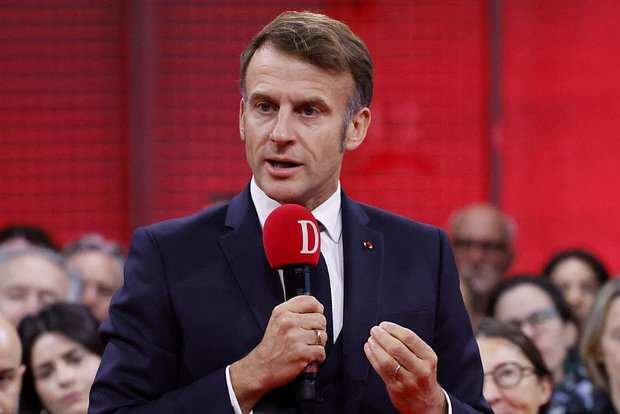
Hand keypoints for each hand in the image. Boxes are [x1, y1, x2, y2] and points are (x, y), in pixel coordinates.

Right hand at [230, 295, 326, 412]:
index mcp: (283, 311)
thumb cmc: (271, 347)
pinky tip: (307, 357)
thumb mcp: (277, 320)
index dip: (317, 311)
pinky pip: (321, 351)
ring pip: (323, 336)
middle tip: (307, 339)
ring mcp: (295, 337)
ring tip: (306, 348)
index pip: (311, 301)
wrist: (261, 367)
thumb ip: (295, 312)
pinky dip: (317, 357)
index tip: (314, 319)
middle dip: (318, 331)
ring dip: (318, 345)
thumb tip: (317, 308)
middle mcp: (288, 321)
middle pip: (321, 320)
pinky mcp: (301, 352)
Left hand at [364, 321, 446, 413]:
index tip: (384, 325)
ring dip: (375, 347)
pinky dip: (372, 357)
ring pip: (386, 360)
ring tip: (370, 340)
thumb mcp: (425, 359)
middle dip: (382, 336)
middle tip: (374, 330)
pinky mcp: (396, 389)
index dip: (393, 329)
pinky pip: (380, 370)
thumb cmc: (422, 376)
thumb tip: (388, 329)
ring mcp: (408, 381)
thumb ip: (411, 346)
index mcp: (429, 358)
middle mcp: (420, 369)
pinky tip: (369, 349)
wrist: (426, 404)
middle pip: (396, 348)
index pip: (409, 338)